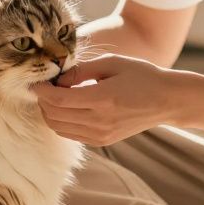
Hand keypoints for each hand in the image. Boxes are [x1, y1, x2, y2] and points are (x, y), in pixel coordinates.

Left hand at [29, 53, 176, 145]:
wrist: (167, 101)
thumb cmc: (142, 76)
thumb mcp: (112, 63)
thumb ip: (82, 70)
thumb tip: (57, 77)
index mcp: (102, 99)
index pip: (58, 99)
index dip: (41, 90)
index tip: (36, 80)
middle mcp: (99, 122)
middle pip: (54, 115)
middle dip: (42, 101)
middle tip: (45, 85)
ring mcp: (100, 135)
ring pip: (58, 128)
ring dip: (49, 112)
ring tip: (55, 95)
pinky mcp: (102, 141)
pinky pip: (70, 134)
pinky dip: (61, 121)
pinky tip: (68, 107)